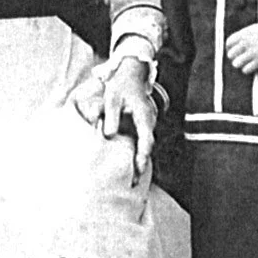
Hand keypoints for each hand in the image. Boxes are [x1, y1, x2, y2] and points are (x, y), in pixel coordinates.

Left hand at [99, 58, 156, 184]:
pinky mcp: (142, 124)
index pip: (145, 141)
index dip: (142, 157)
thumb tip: (108, 136)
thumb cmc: (121, 85)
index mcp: (144, 117)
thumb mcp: (112, 99)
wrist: (131, 73)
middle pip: (147, 148)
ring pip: (145, 145)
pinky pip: (142, 141)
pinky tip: (131, 164)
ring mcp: (147, 123)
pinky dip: (138, 152)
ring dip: (139, 160)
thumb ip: (110, 117)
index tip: (138, 171)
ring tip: (132, 179)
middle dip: (141, 165)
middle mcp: (149, 122)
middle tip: (133, 184)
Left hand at [226, 22, 257, 74]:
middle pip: (230, 54)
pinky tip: (252, 67)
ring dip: (240, 64)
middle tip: (241, 59)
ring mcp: (252, 52)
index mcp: (244, 33)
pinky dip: (248, 70)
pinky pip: (245, 70)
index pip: (229, 42)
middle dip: (235, 57)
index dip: (230, 48)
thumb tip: (236, 42)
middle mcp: (246, 43)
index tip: (234, 51)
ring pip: (236, 63)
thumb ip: (246, 34)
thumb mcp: (257, 28)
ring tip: (247, 63)